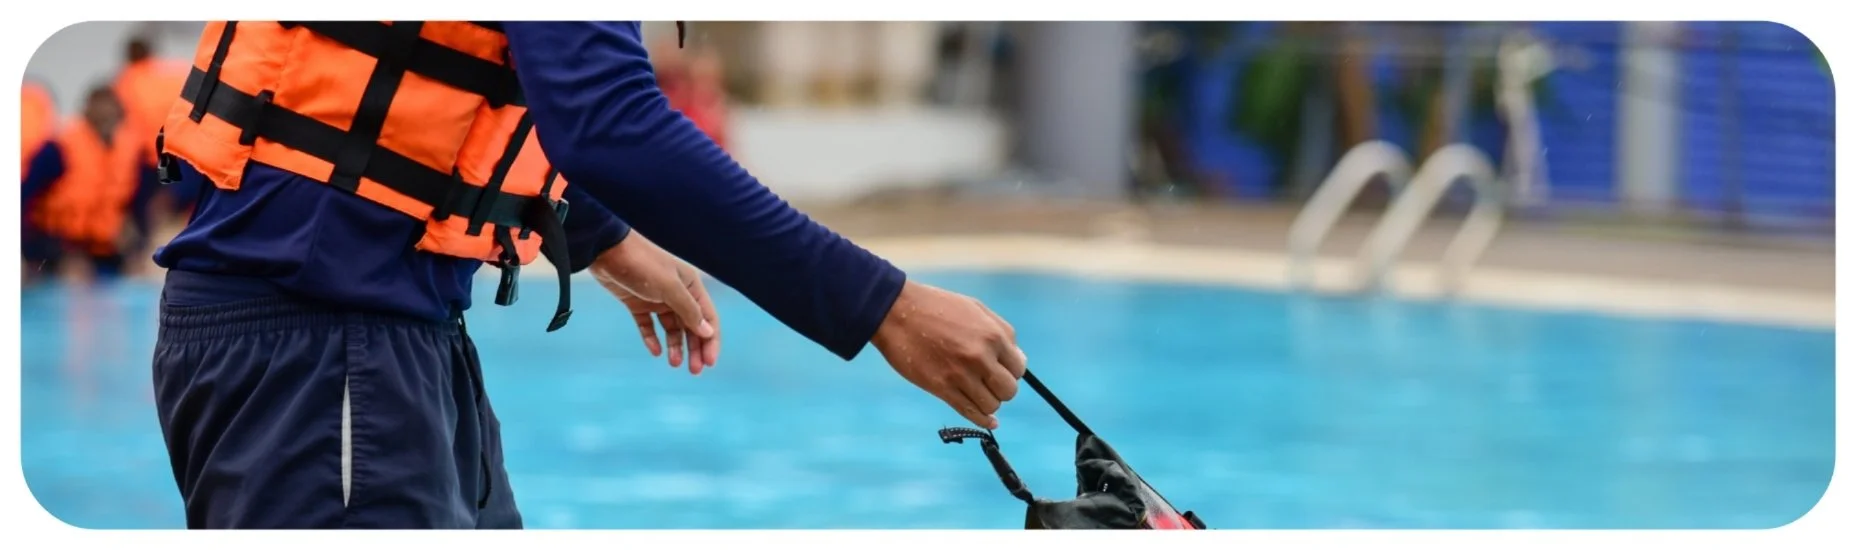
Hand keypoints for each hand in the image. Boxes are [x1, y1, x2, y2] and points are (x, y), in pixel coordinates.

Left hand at [589, 232, 720, 373]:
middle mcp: (677, 293)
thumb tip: (708, 332)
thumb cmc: (643, 264)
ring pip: (672, 328)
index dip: (711, 341)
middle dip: (695, 348)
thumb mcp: (670, 288)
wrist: (606, 251)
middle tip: (694, 370)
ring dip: (676, 346)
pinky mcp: (637, 304)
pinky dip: (652, 338)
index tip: (709, 363)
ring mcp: (657, 299)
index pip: (707, 318)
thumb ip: (689, 311)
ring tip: (674, 363)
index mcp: (691, 286)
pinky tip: (655, 351)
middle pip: (691, 326)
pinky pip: (649, 326)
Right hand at [871, 281, 1026, 428]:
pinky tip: (989, 422)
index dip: (1011, 371)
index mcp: (993, 336)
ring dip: (988, 402)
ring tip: (978, 392)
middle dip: (1001, 388)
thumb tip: (1017, 359)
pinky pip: (970, 413)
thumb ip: (1001, 332)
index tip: (999, 370)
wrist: (897, 312)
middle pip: (1009, 390)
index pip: (1019, 368)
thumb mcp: (975, 309)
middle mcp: (981, 358)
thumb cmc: (936, 306)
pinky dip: (983, 421)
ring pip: (991, 405)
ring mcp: (961, 375)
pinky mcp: (942, 389)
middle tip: (988, 382)